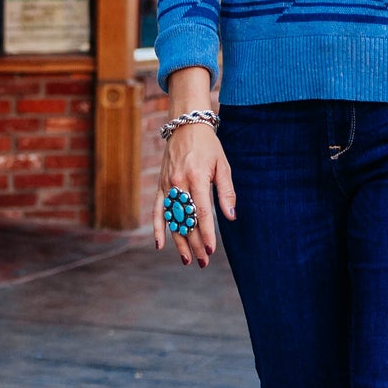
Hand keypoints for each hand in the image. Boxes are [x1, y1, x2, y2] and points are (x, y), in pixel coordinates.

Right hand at [153, 121, 234, 267]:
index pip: (201, 213)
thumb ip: (226, 192)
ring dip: (179, 241)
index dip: (206, 234)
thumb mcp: (223, 165)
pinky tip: (160, 244)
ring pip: (172, 219)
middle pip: (186, 220)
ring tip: (187, 259)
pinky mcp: (160, 185)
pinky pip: (157, 210)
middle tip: (203, 261)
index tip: (212, 250)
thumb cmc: (208, 146)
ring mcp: (167, 185)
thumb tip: (231, 217)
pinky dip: (157, 227)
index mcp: (197, 178)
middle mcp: (179, 183)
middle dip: (195, 244)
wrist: (186, 126)